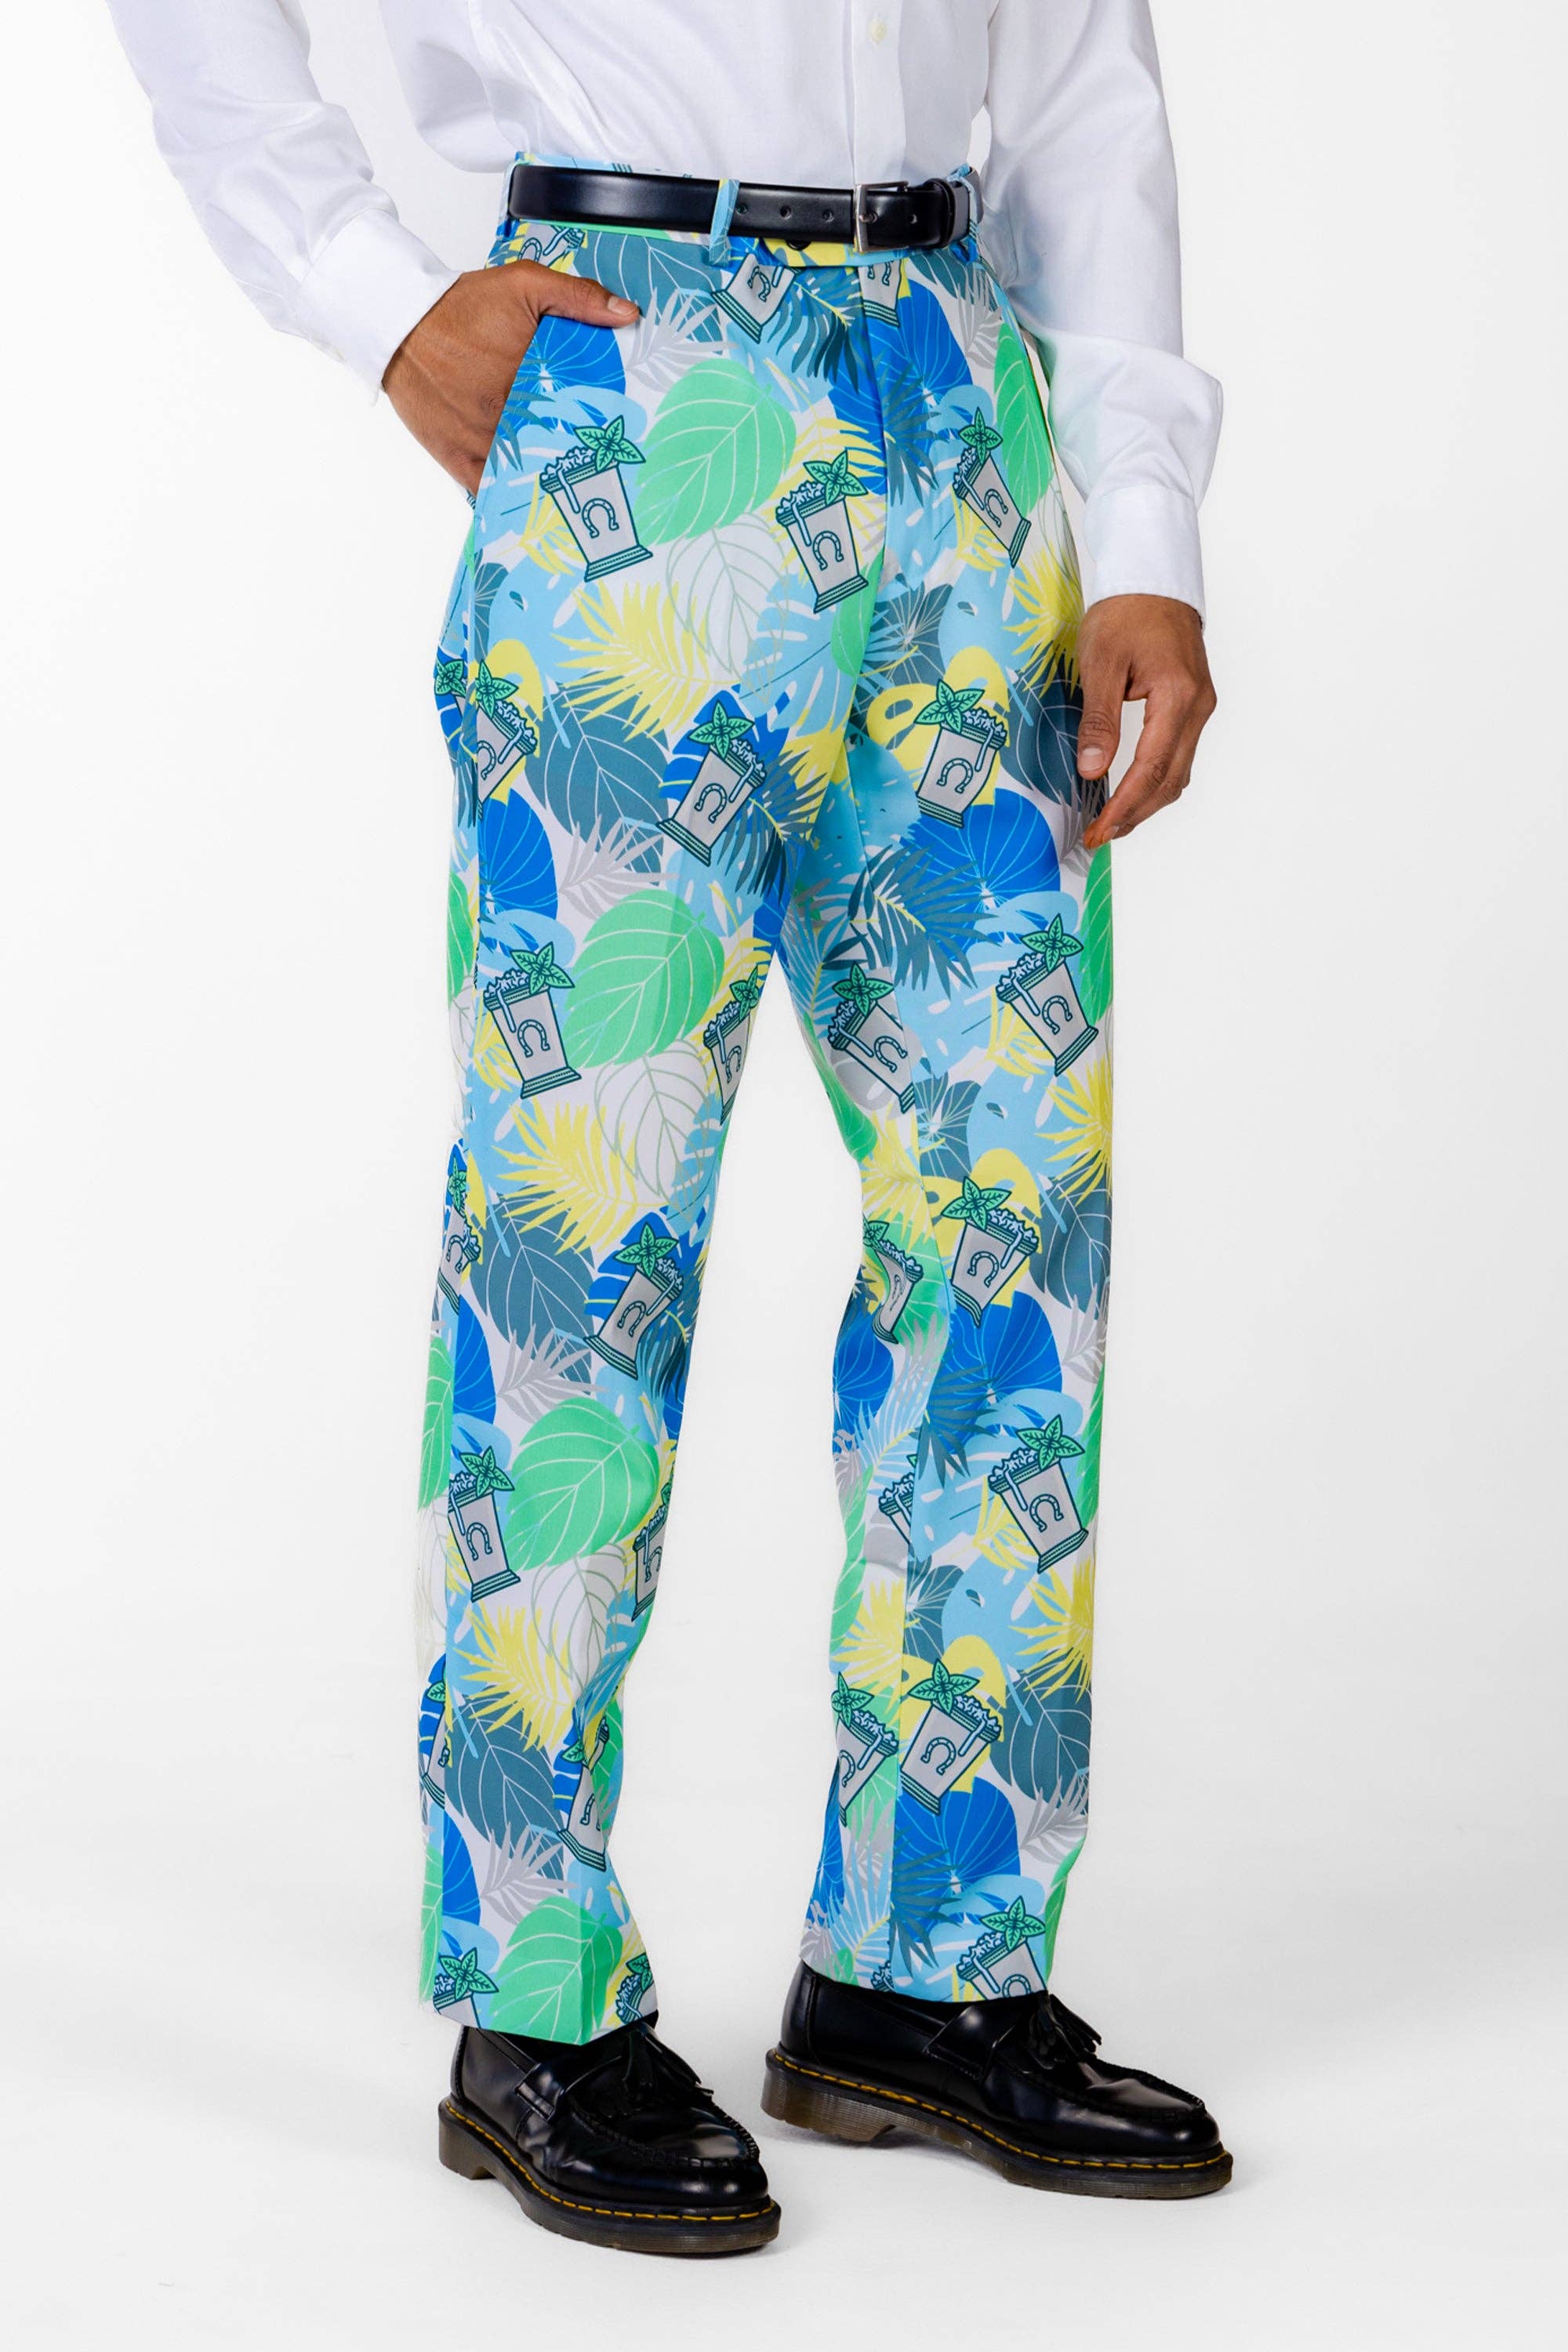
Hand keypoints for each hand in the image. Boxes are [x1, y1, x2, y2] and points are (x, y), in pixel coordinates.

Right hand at [383, 263, 639, 494]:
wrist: (401, 321)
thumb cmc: (461, 305)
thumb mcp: (524, 285)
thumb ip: (577, 298)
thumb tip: (627, 314)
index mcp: (530, 382)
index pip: (579, 417)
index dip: (599, 427)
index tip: (614, 436)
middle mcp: (505, 418)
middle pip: (554, 449)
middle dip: (575, 456)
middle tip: (597, 464)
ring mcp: (479, 442)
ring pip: (524, 475)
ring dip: (545, 479)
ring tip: (569, 485)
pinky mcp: (455, 456)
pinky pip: (488, 489)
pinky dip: (508, 495)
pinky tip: (528, 498)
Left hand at [1077, 595, 1216, 849]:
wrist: (1153, 581)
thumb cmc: (1126, 613)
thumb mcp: (1100, 662)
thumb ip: (1098, 719)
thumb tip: (1091, 770)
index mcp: (1178, 697)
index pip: (1151, 768)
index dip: (1123, 806)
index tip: (1098, 830)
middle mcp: (1198, 707)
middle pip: (1170, 780)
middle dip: (1135, 814)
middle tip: (1099, 835)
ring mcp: (1200, 708)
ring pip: (1178, 773)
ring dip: (1146, 803)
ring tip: (1111, 822)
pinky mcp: (1193, 706)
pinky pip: (1178, 756)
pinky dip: (1154, 781)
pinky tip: (1130, 792)